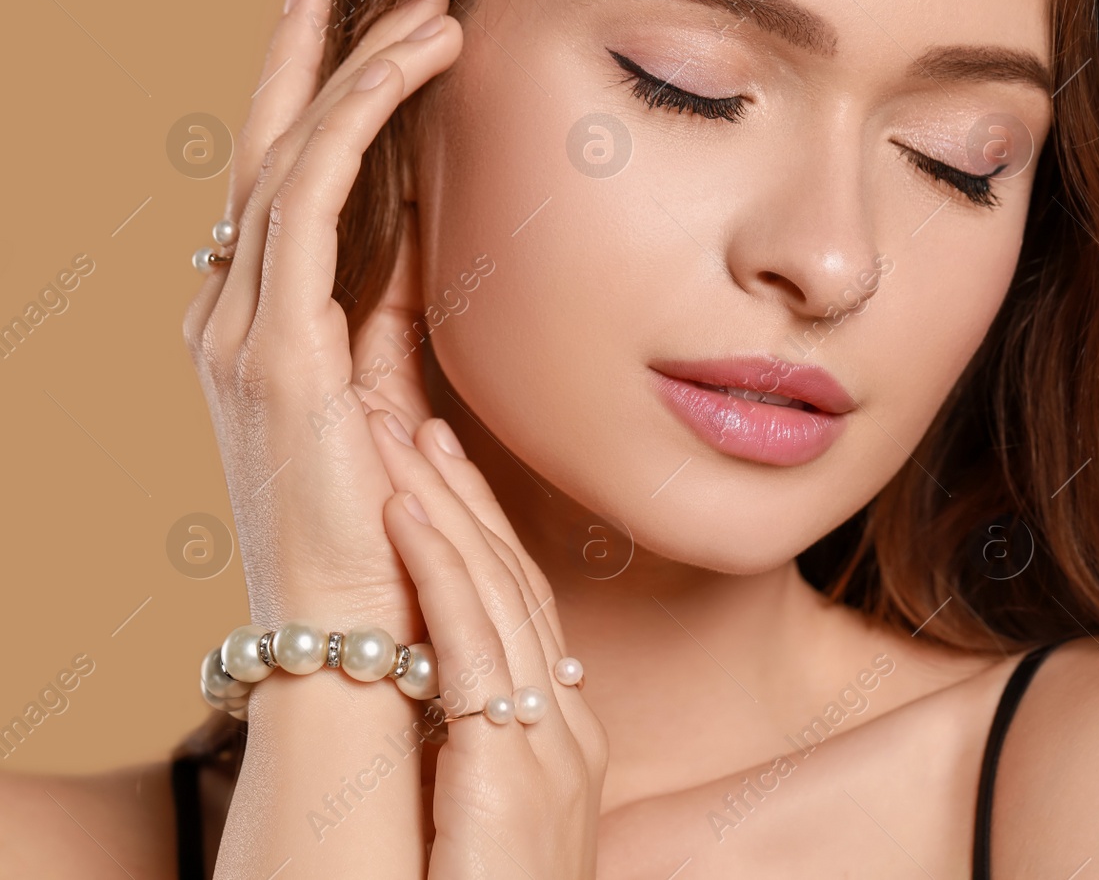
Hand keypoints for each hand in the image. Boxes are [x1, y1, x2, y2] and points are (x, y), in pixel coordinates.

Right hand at [181, 0, 462, 632]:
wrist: (354, 637)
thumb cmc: (380, 535)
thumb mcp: (387, 403)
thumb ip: (393, 324)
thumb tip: (429, 243)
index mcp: (259, 333)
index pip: (285, 192)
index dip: (329, 107)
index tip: (386, 40)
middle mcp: (233, 321)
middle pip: (273, 153)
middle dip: (327, 60)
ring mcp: (243, 334)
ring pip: (292, 157)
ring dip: (360, 72)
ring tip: (429, 12)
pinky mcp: (278, 352)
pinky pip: (308, 201)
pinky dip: (355, 124)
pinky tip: (405, 72)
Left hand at [368, 407, 608, 877]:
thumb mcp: (486, 820)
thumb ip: (480, 753)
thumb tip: (450, 703)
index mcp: (559, 743)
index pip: (513, 611)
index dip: (473, 532)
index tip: (436, 466)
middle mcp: (565, 735)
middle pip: (508, 586)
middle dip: (458, 495)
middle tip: (411, 415)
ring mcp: (551, 752)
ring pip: (493, 598)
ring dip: (441, 506)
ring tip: (397, 432)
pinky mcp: (516, 775)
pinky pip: (472, 649)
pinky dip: (438, 569)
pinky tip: (406, 508)